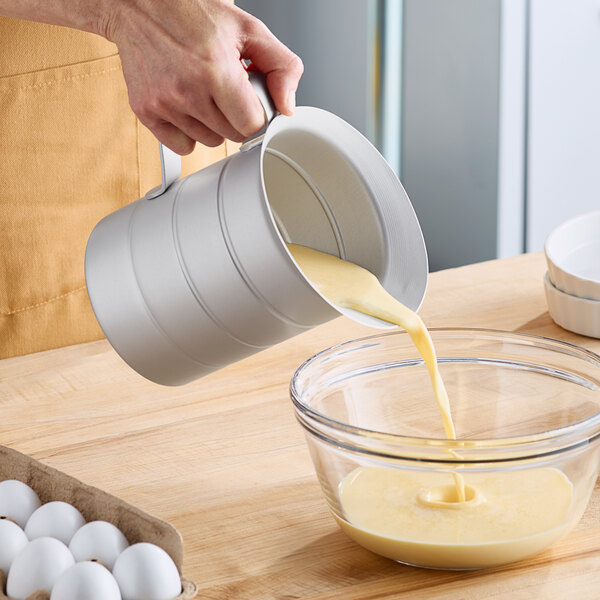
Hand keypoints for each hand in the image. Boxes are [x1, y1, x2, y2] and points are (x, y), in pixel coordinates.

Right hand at [104, 0, 302, 153]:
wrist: (141, 4)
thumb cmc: (194, 14)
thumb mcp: (249, 29)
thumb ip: (282, 67)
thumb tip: (287, 106)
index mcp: (216, 69)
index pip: (252, 125)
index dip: (257, 113)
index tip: (251, 99)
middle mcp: (187, 90)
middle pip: (232, 136)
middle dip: (236, 116)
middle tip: (227, 90)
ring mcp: (164, 104)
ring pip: (209, 142)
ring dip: (213, 125)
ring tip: (205, 93)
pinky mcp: (146, 111)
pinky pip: (182, 146)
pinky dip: (189, 132)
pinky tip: (188, 106)